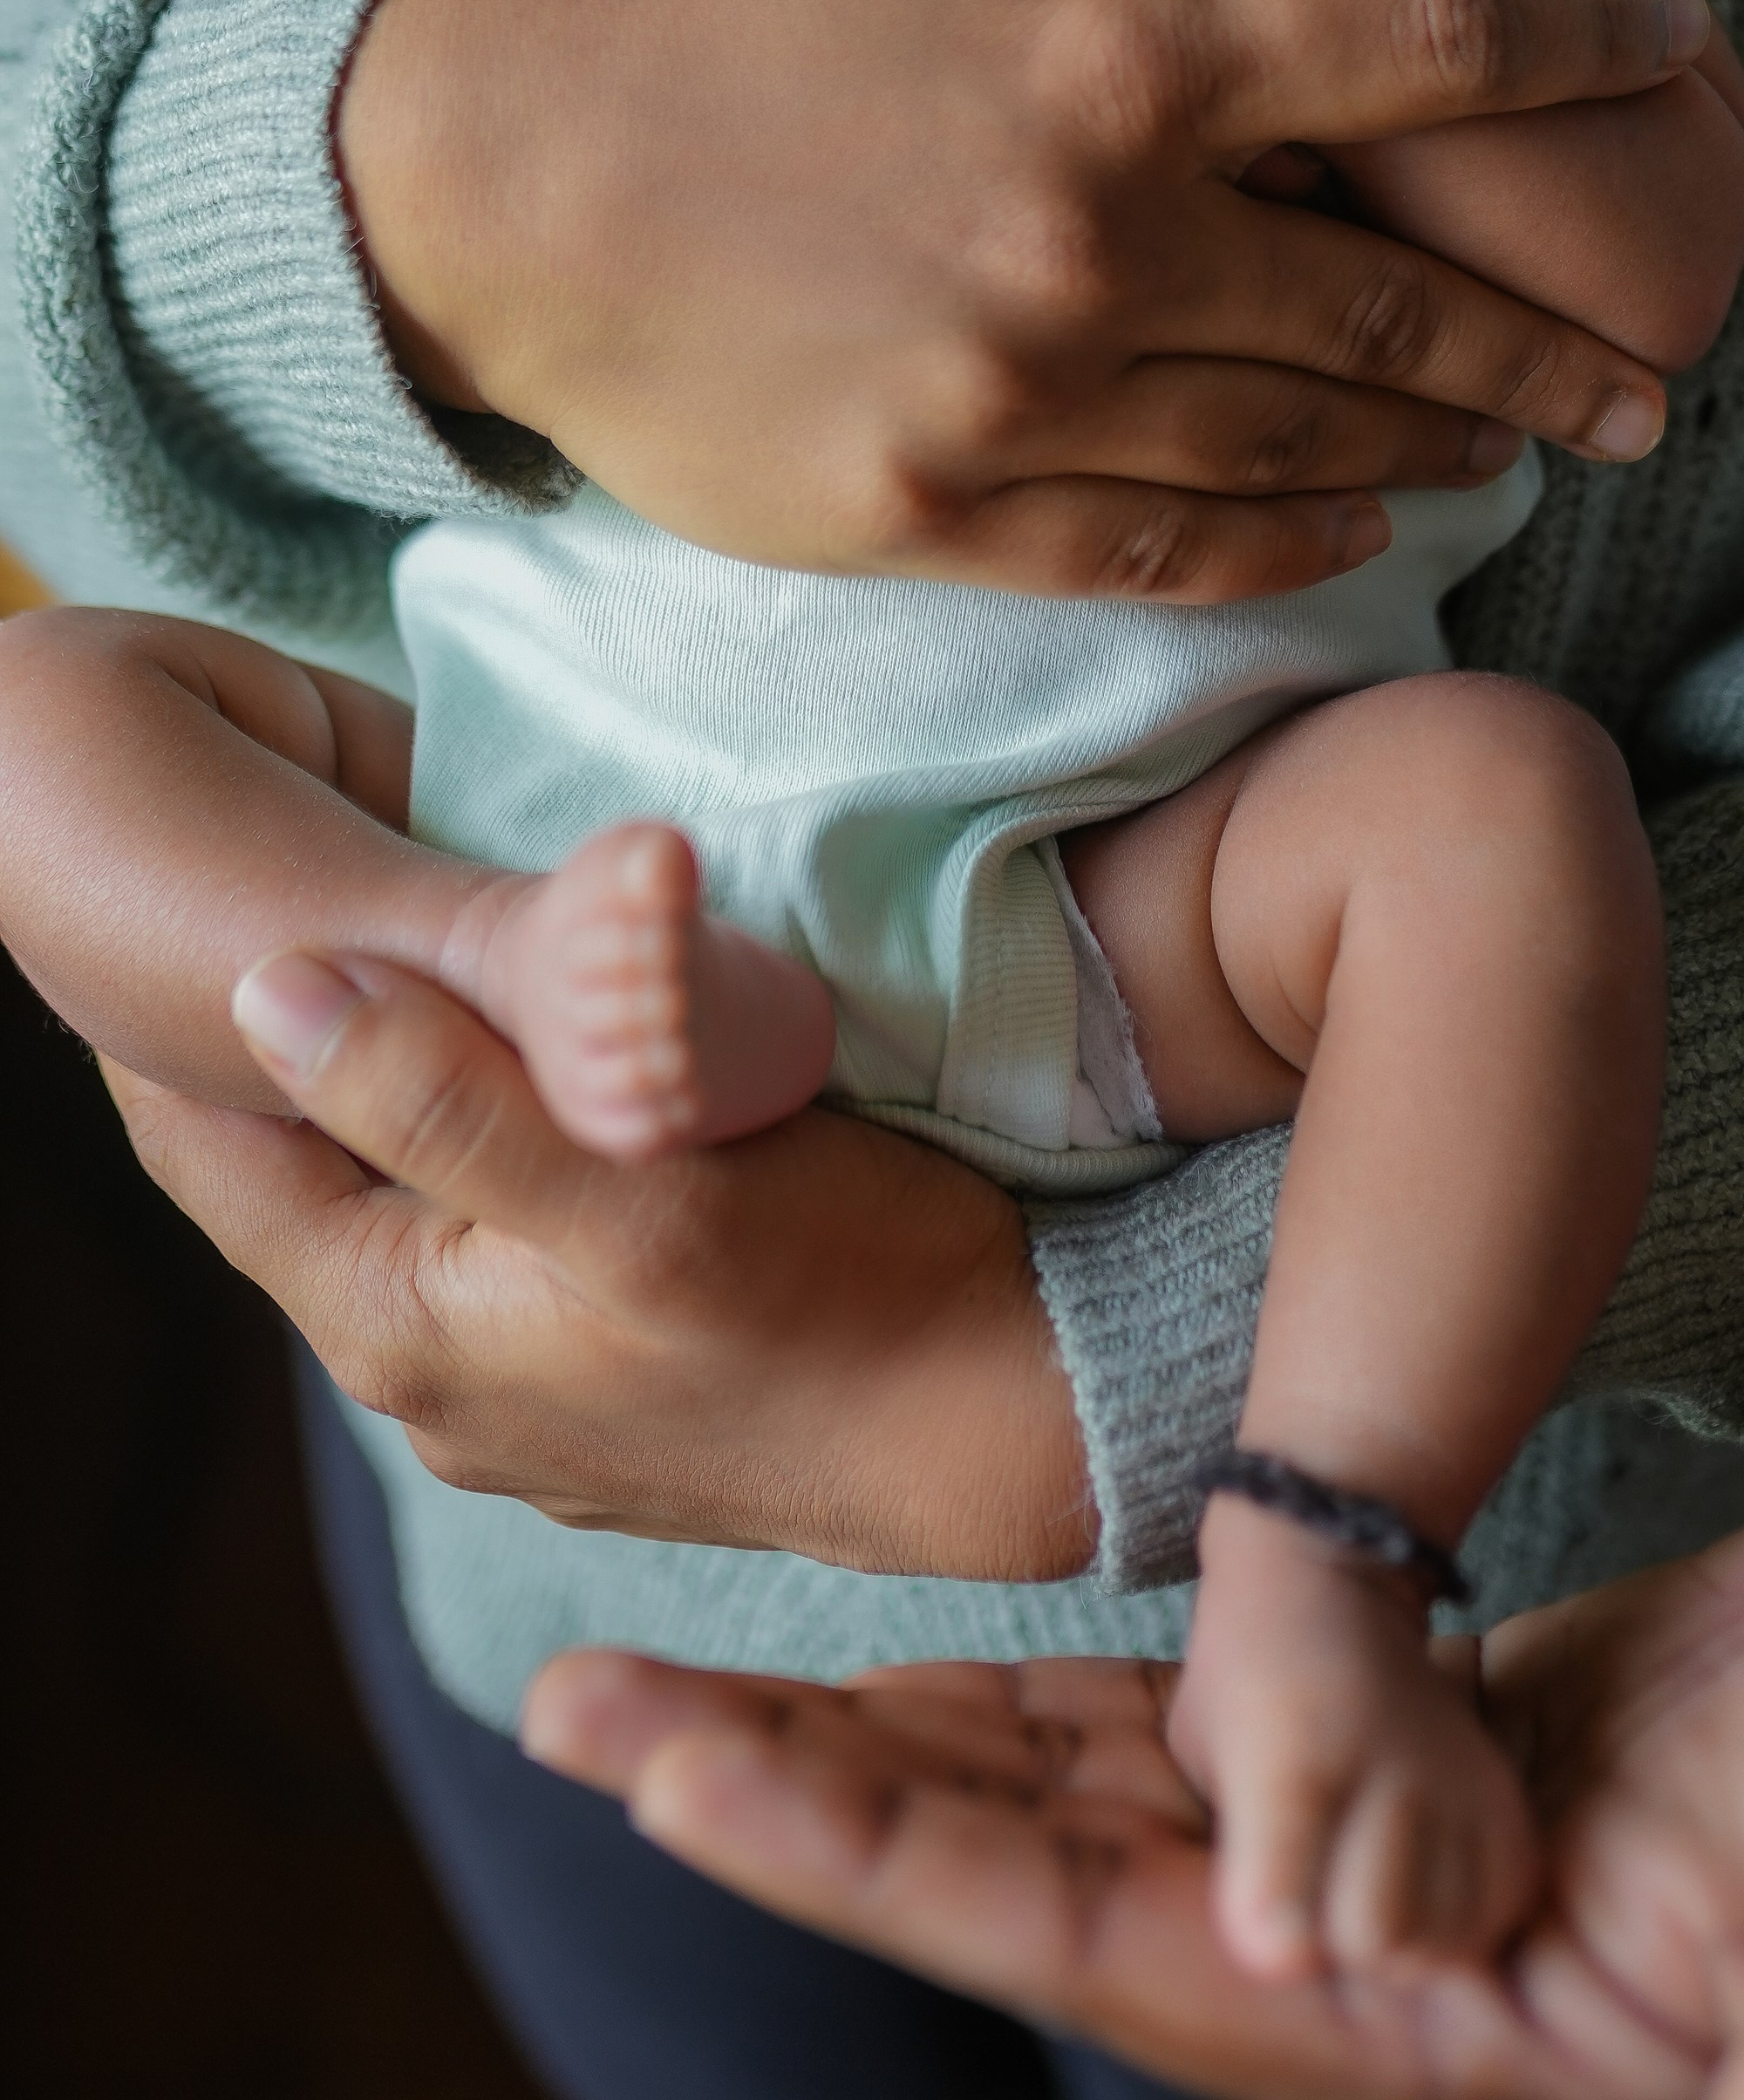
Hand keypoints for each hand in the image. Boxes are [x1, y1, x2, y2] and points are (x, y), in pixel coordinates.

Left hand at [101, 954, 1091, 1580]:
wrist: (1016, 1424)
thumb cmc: (847, 1291)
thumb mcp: (639, 1180)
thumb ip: (443, 1094)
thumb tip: (260, 985)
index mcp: (399, 1321)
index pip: (205, 1149)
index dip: (171, 1017)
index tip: (177, 885)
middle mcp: (428, 1376)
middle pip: (293, 1172)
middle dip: (281, 1041)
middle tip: (287, 876)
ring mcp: (513, 1389)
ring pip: (397, 1197)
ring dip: (394, 1086)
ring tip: (406, 945)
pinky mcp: (598, 1376)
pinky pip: (487, 1231)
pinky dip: (482, 1139)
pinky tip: (538, 1068)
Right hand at [339, 0, 1701, 598]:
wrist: (496, 177)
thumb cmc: (712, 12)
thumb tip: (1254, 22)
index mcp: (1119, 61)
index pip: (1421, 50)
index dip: (1575, 40)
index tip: (1670, 38)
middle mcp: (1104, 239)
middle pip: (1395, 301)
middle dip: (1545, 339)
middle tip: (1644, 376)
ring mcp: (1026, 395)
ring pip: (1301, 442)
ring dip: (1432, 444)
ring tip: (1512, 449)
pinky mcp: (942, 511)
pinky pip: (1168, 545)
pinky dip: (1288, 540)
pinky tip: (1357, 528)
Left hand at [524, 1495, 1743, 2098]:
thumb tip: (1370, 1995)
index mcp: (1398, 2042)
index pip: (1061, 1943)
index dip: (858, 1853)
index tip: (672, 1763)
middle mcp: (1348, 1966)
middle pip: (1015, 1865)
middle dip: (798, 1789)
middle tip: (584, 1698)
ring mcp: (1377, 1854)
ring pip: (1073, 1788)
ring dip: (885, 1733)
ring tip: (683, 1681)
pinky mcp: (1423, 1740)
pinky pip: (1193, 1711)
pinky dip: (1046, 1685)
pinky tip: (929, 1664)